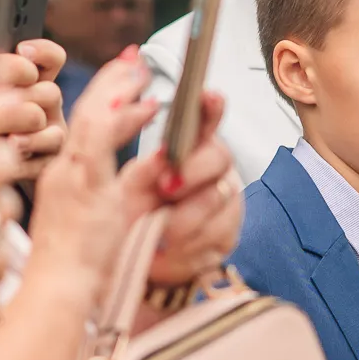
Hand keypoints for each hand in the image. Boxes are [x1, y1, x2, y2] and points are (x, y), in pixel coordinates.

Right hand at [27, 54, 157, 295]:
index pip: (78, 127)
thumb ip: (104, 197)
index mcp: (60, 178)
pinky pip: (101, 141)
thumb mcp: (89, 224)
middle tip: (133, 60)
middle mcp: (61, 172)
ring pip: (91, 118)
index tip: (119, 80)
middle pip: (82, 113)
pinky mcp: (85, 186)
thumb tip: (131, 182)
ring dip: (118, 90)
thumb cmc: (71, 268)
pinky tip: (142, 102)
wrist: (56, 290)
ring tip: (142, 71)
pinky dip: (121, 117)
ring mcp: (71, 177)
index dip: (100, 98)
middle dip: (109, 82)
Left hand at [135, 92, 241, 287]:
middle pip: (219, 155)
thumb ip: (145, 169)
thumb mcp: (130, 188)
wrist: (137, 263)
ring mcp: (225, 201)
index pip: (204, 120)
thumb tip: (161, 156)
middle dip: (192, 170)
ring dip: (186, 215)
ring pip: (220, 197)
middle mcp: (212, 170)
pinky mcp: (228, 234)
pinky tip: (171, 246)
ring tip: (160, 228)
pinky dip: (189, 243)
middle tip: (166, 187)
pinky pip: (218, 233)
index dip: (210, 107)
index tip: (208, 96)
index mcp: (186, 149)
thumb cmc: (134, 214)